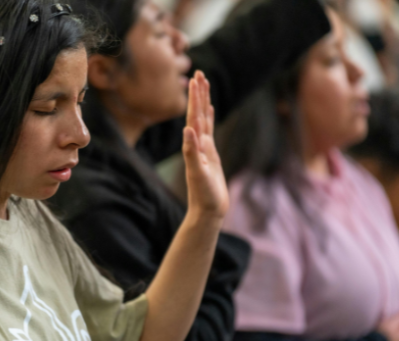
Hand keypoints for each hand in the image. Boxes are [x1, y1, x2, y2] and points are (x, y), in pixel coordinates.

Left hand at [182, 71, 228, 218]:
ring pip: (204, 119)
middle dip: (198, 93)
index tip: (196, 79)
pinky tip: (209, 110)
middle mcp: (197, 144)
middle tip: (199, 72)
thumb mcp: (197, 173)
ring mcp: (204, 148)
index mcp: (194, 145)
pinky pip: (210, 131)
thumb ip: (191, 152)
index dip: (195, 98)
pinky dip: (209, 118)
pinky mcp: (211, 155)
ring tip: (204, 84)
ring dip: (203, 102)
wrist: (207, 211)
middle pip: (198, 113)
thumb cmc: (202, 195)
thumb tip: (187, 130)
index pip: (194, 116)